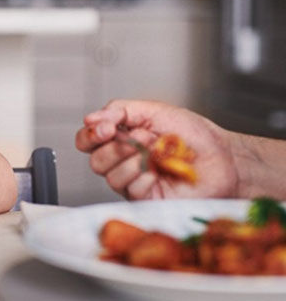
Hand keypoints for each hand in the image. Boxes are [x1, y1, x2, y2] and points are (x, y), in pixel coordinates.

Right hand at [75, 99, 238, 199]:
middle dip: (116, 146)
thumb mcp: (153, 110)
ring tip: (157, 151)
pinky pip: (130, 188)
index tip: (106, 128)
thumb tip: (90, 118)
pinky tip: (162, 169)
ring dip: (134, 159)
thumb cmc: (192, 134)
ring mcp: (132, 181)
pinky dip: (146, 175)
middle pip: (95, 160)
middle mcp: (122, 161)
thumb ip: (119, 110)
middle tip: (140, 138)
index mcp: (119, 139)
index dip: (90, 135)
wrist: (221, 156)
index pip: (86, 140)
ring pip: (110, 175)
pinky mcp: (146, 198)